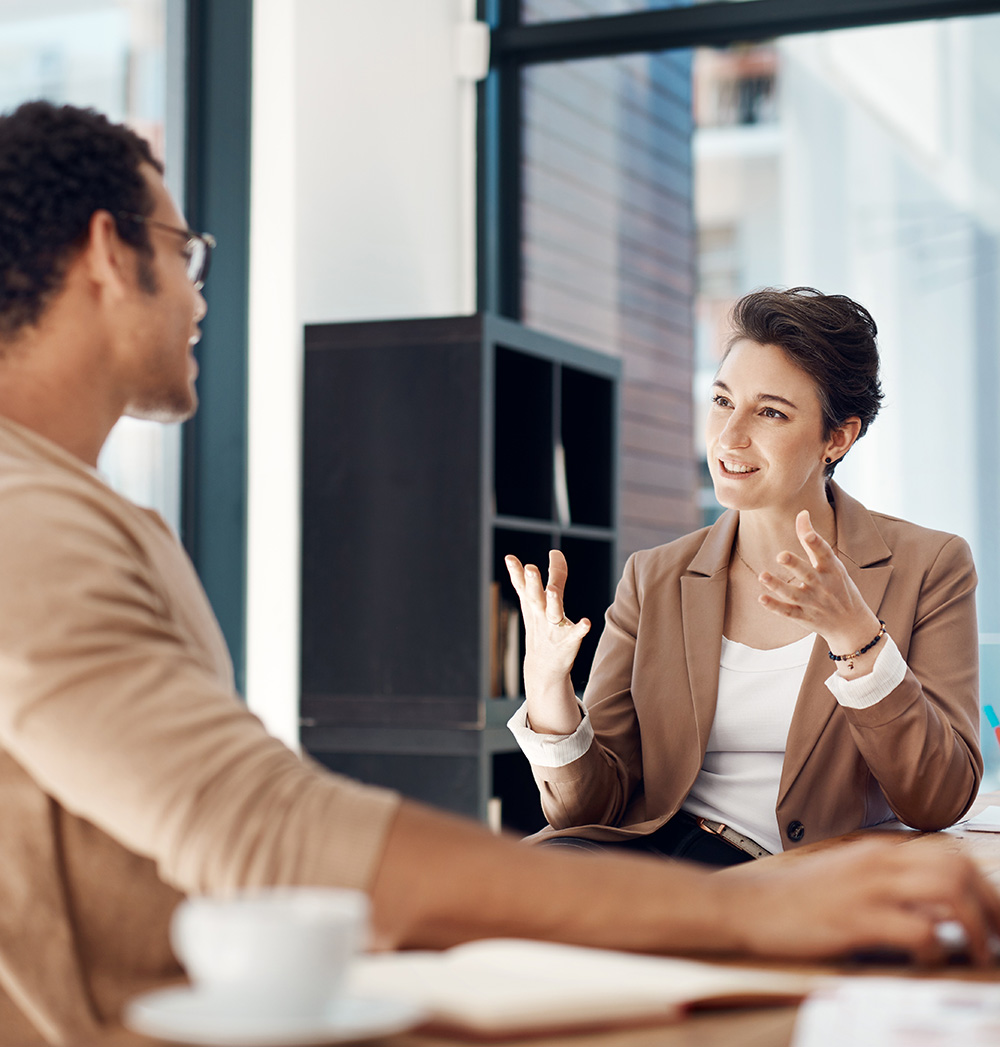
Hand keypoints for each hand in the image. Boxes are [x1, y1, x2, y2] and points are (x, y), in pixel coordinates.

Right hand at [505, 550, 589, 733]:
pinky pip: (575, 634)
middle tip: (530, 568)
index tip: (510, 558)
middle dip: (533, 583)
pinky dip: (580, 628)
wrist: (544, 667)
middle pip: (535, 596)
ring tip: (552, 590)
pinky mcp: (568, 641)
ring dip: (553, 601)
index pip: (522, 585)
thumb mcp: (542, 603)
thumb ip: (554, 575)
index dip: (516, 571)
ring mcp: (553, 628)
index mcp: (533, 604)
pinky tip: (586, 622)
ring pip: (553, 612)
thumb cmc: (543, 628)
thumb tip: (555, 552)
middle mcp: (541, 614)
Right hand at [719, 838, 999, 964]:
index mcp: (878, 851)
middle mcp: (879, 862)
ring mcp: (868, 889)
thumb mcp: (846, 876)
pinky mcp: (857, 921)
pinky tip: (927, 960)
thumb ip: (888, 883)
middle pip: (960, 870)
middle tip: (996, 938)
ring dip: (975, 929)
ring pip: (949, 894)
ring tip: (977, 953)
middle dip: (991, 906)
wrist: (749, 906)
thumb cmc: (796, 898)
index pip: (951, 855)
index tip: (994, 916)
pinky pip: (919, 933)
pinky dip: (936, 951)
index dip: (985, 887)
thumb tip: (934, 910)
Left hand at [757, 509, 880, 659]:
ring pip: (793, 594)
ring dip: (777, 586)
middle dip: (795, 565)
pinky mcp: (804, 617)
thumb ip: (812, 540)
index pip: (824, 553)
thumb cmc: (838, 586)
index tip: (808, 534)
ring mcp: (813, 603)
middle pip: (807, 574)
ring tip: (763, 576)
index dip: (816, 543)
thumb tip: (802, 513)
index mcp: (831, 569)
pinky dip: (775, 607)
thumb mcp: (831, 564)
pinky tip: (762, 598)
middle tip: (781, 555)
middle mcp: (823, 585)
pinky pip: (788, 612)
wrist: (852, 624)